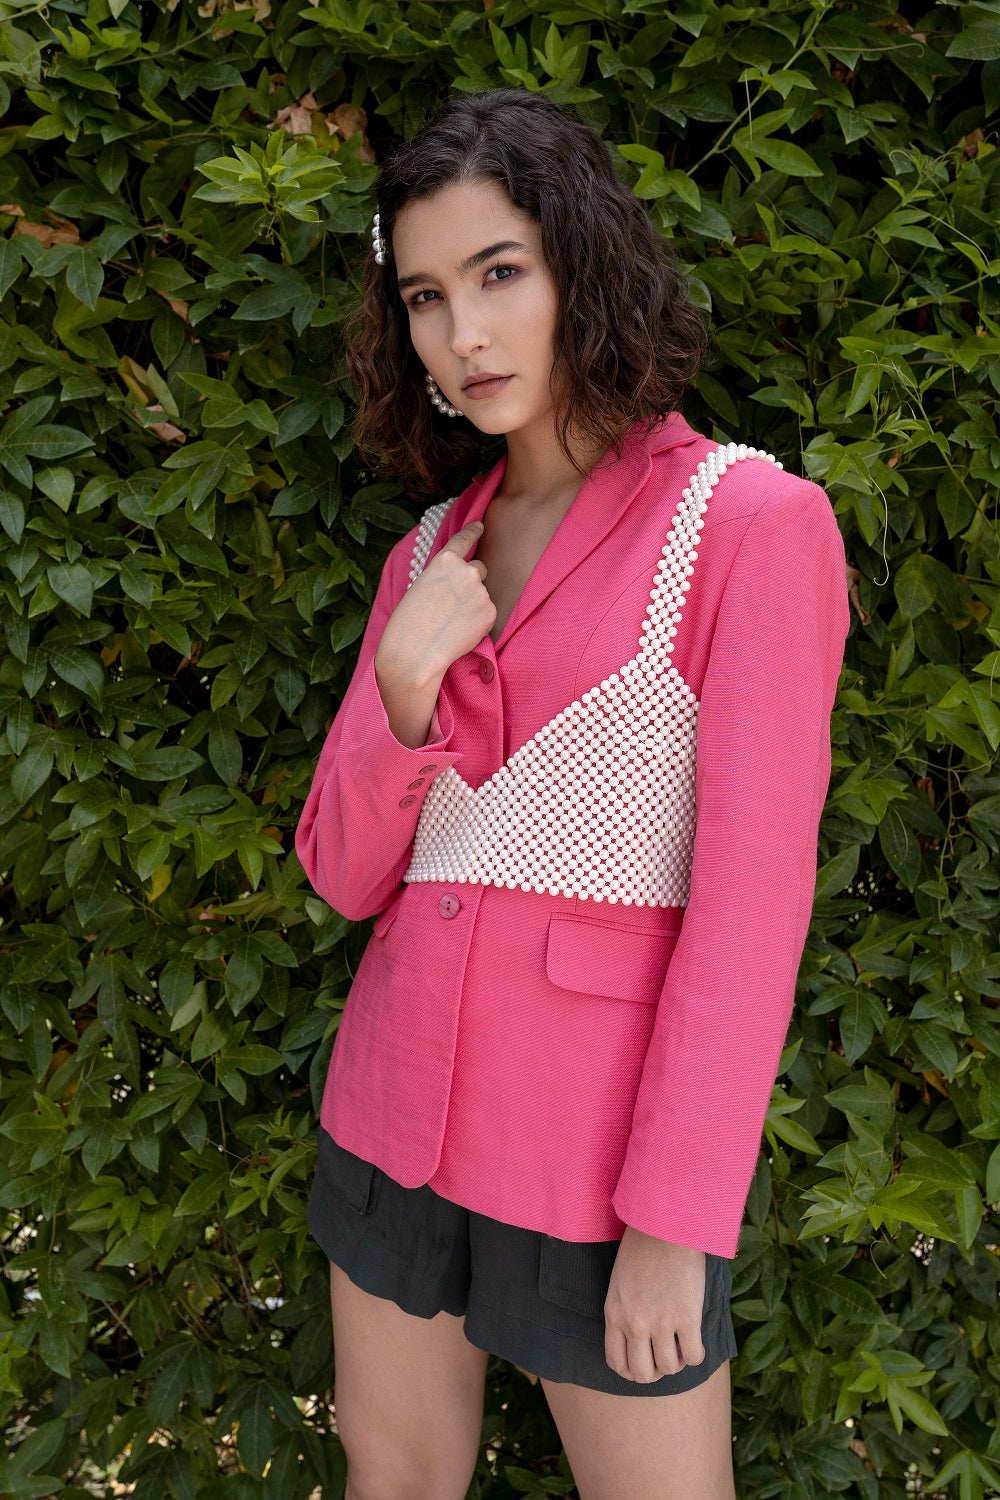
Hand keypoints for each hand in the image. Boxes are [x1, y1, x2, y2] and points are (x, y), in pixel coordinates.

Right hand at [375, 520, 495, 689]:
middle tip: (453, 604)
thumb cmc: (408, 622)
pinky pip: (487, 613)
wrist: (415, 653)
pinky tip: (460, 631)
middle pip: (480, 569)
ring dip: (473, 603)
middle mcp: (467, 571)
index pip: (464, 539)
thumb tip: (460, 579)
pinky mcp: (490, 612)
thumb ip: (442, 576)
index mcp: (444, 560)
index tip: (480, 526)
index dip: (473, 531)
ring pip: (482, 593)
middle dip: (471, 582)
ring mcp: (481, 592)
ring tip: (451, 622)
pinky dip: (478, 621)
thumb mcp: (420, 586)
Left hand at [604, 1227, 706, 1382]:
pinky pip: (694, 1357)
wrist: (665, 1225)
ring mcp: (661, 1323)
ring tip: (680, 1344)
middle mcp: (634, 1324)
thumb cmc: (641, 1248)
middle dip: (655, 1372)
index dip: (631, 1371)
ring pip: (670, 1368)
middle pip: (643, 1374)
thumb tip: (636, 1340)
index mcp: (614, 1314)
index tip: (643, 1364)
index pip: (617, 1363)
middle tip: (664, 1358)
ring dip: (677, 1361)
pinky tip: (695, 1339)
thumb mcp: (619, 1283)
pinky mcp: (687, 1317)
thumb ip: (623, 1312)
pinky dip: (695, 1354)